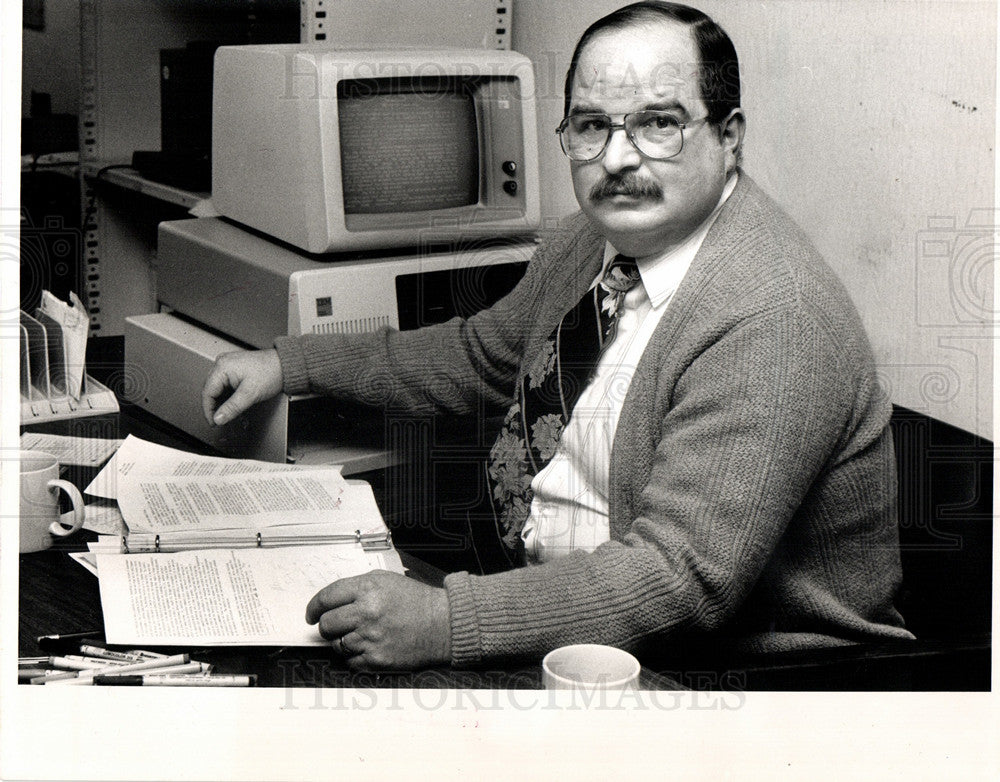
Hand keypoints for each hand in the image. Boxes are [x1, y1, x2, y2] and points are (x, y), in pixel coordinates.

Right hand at [201, 349, 283, 425]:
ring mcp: (228, 365)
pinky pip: (225, 385)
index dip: (208, 410)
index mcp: (222, 366)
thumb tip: (218, 418)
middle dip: (215, 406)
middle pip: (211, 390)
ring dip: (222, 402)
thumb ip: (232, 408)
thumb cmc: (272, 373)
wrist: (285, 366)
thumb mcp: (250, 394)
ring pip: (218, 389)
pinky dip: (228, 396)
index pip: (207, 392)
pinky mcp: (235, 369)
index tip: (213, 421)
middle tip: (220, 420)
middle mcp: (223, 363)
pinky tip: (234, 404)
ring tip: (229, 413)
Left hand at [305, 570, 451, 669]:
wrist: (442, 624)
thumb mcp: (386, 581)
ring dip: (342, 641)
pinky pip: (350, 662)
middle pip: (326, 624)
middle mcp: (366, 613)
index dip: (313, 607)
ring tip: (360, 635)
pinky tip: (369, 646)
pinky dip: (355, 656)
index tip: (311, 613)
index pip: (326, 598)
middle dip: (327, 625)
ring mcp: (370, 638)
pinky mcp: (376, 659)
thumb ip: (356, 588)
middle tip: (335, 625)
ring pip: (336, 644)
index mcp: (368, 589)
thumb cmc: (417, 602)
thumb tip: (330, 602)